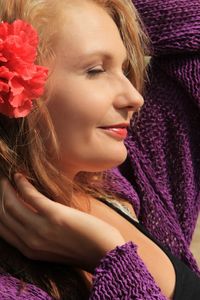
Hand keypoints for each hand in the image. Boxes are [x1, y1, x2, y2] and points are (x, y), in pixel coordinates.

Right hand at [0, 174, 124, 272]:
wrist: (105, 253)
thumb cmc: (84, 246)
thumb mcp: (55, 245)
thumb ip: (41, 234)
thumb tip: (33, 215)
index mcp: (29, 250)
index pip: (2, 229)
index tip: (1, 196)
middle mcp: (29, 241)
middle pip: (2, 215)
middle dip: (0, 196)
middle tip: (2, 182)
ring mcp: (40, 229)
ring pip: (11, 204)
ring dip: (6, 188)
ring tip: (7, 177)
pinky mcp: (54, 216)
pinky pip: (30, 196)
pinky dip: (22, 184)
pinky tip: (20, 176)